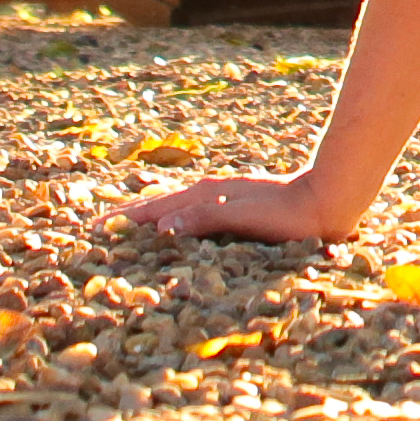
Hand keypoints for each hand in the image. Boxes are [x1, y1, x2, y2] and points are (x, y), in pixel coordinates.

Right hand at [113, 163, 357, 244]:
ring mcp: (221, 197)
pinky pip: (190, 211)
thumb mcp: (242, 217)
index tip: (94, 228)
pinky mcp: (233, 204)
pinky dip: (170, 217)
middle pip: (159, 203)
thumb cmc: (287, 214)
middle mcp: (209, 192)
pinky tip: (172, 226)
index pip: (155, 208)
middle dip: (129, 215)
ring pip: (173, 205)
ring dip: (147, 215)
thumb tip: (160, 228)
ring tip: (124, 226)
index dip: (125, 219)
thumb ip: (202, 220)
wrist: (325, 200)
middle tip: (97, 227)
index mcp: (206, 195)